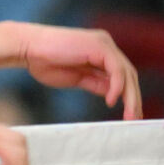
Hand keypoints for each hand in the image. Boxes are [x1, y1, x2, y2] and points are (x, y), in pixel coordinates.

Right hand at [19, 25, 143, 119]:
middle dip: (133, 98)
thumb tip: (112, 94)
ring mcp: (104, 44)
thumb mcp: (77, 78)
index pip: (122, 76)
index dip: (128, 96)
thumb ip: (96, 83)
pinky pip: (116, 69)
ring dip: (130, 96)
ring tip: (129, 115)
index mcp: (101, 53)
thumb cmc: (45, 62)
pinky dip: (117, 86)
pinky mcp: (99, 46)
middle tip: (135, 119)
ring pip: (126, 72)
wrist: (28, 49)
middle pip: (129, 74)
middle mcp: (106, 46)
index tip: (130, 115)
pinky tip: (111, 101)